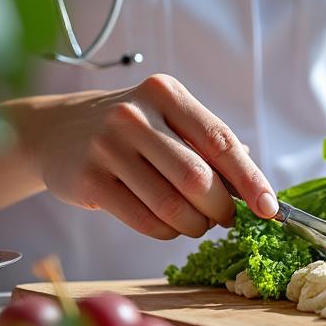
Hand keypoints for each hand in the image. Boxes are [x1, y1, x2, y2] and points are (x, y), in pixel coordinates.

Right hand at [17, 74, 277, 238]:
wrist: (56, 130)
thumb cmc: (131, 128)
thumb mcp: (169, 118)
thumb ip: (211, 145)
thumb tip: (257, 189)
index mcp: (166, 93)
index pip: (221, 142)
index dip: (250, 181)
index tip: (270, 209)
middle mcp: (135, 115)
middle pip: (198, 179)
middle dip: (220, 208)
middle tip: (224, 218)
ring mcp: (107, 146)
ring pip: (171, 205)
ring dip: (194, 225)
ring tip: (196, 224)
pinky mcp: (88, 179)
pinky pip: (144, 220)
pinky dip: (166, 232)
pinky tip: (169, 226)